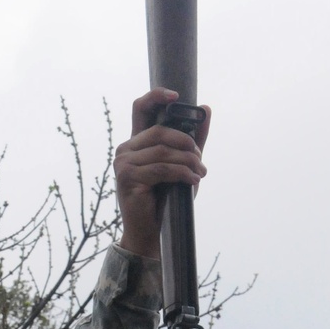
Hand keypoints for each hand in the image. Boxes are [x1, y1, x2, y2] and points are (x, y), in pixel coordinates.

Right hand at [115, 88, 209, 258]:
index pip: (141, 108)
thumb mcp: (182, 165)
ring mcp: (123, 164)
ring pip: (163, 151)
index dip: (156, 96)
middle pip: (160, 131)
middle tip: (201, 160)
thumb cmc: (165, 201)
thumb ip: (192, 140)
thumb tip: (206, 109)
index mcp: (136, 143)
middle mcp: (125, 150)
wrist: (151, 234)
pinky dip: (182, 173)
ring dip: (188, 162)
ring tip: (201, 174)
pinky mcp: (128, 178)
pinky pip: (162, 168)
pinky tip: (193, 181)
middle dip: (186, 143)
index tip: (177, 95)